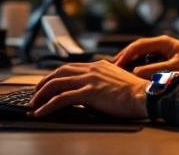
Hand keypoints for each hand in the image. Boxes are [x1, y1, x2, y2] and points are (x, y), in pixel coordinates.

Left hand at [29, 60, 147, 118]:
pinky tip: (40, 112)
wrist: (145, 96)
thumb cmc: (135, 93)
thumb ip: (102, 81)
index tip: (47, 85)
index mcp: (98, 65)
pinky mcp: (89, 92)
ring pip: (56, 83)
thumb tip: (92, 92)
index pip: (70, 67)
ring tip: (33, 104)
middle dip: (43, 83)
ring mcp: (90, 80)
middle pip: (59, 72)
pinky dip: (47, 106)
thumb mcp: (116, 81)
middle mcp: (92, 69)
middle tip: (35, 94)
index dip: (55, 76)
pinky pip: (61, 98)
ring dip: (41, 94)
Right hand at [113, 35, 178, 78]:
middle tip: (111, 69)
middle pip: (137, 49)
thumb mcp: (175, 69)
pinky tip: (134, 76)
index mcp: (163, 42)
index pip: (137, 46)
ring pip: (141, 55)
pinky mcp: (167, 59)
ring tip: (120, 73)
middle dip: (124, 58)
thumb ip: (154, 71)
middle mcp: (162, 44)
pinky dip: (139, 67)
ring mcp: (164, 51)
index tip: (115, 65)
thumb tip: (134, 73)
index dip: (124, 55)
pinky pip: (148, 61)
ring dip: (131, 63)